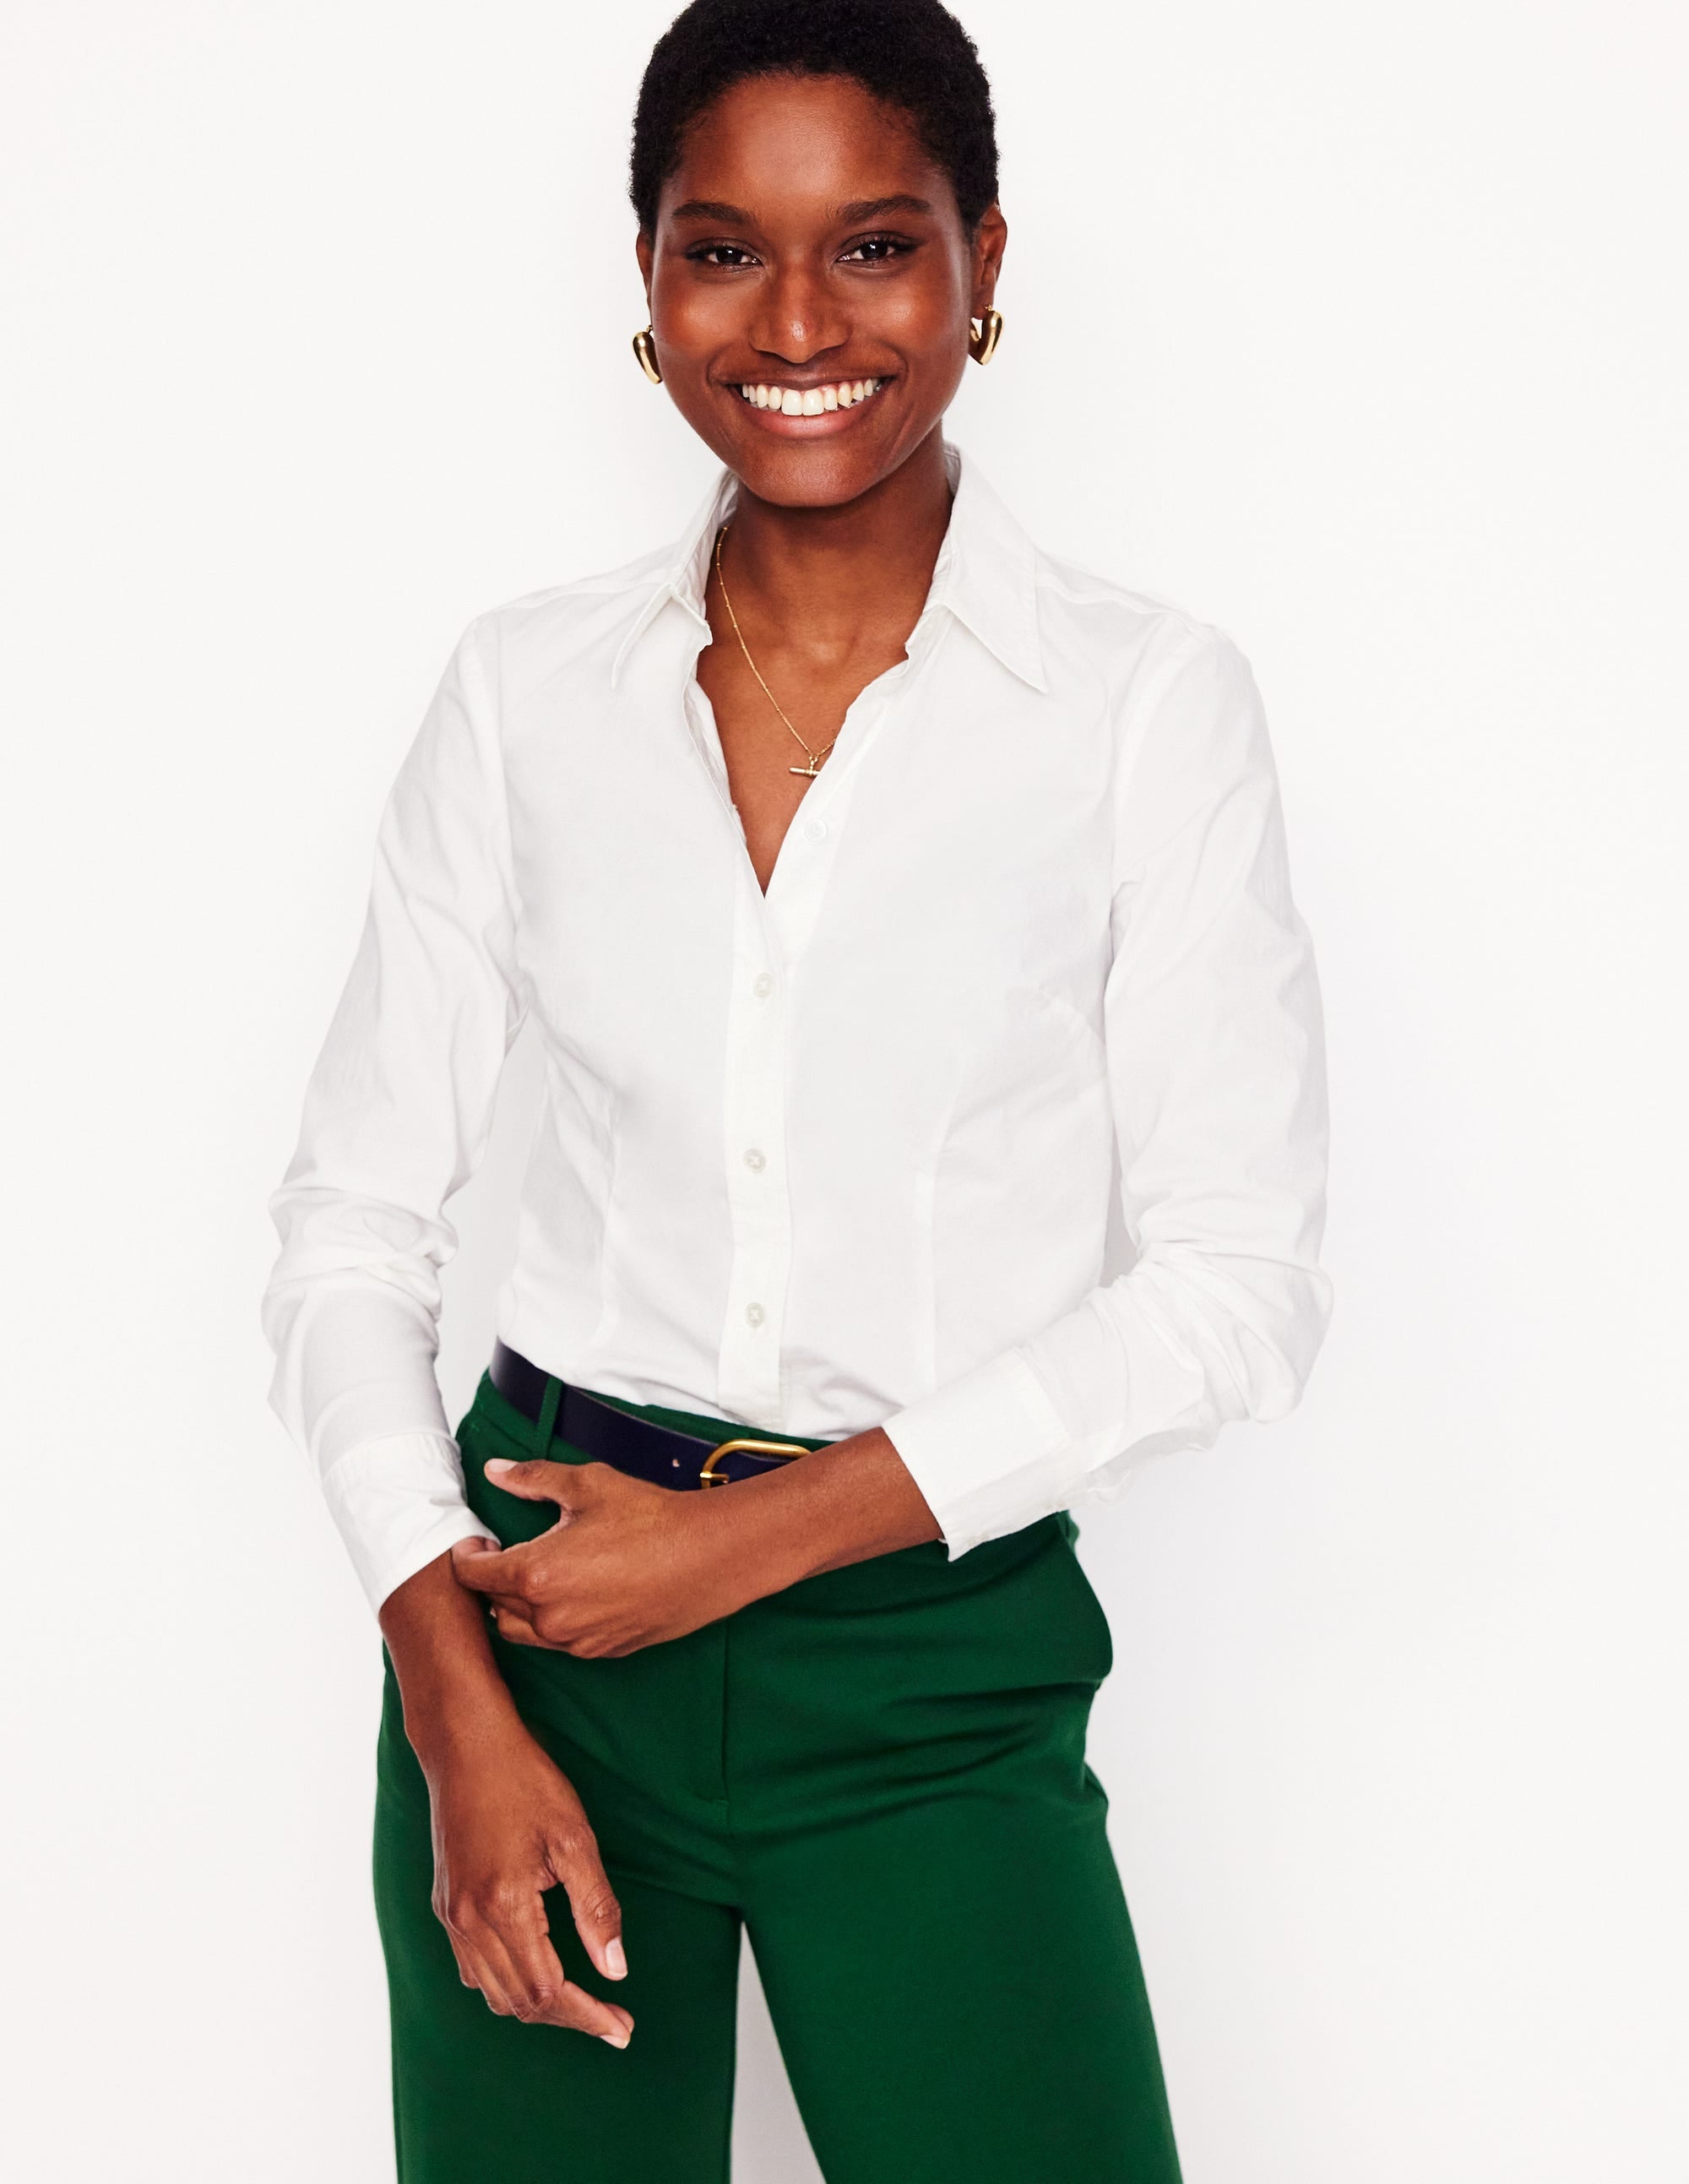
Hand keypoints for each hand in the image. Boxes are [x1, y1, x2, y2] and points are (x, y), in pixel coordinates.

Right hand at [426, 1711, 634, 2045]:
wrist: (467, 1746)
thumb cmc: (526, 1782)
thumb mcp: (575, 1839)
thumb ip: (596, 1908)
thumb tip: (616, 1969)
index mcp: (503, 1906)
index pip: (548, 1990)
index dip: (588, 2015)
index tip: (623, 2027)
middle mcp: (468, 1921)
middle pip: (519, 2001)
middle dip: (570, 2017)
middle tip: (615, 2021)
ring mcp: (451, 1915)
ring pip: (492, 1992)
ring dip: (538, 2005)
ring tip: (583, 2003)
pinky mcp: (445, 1904)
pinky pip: (472, 1968)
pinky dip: (506, 1983)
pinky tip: (536, 1971)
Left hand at [451, 1459, 752, 1655]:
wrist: (708, 1556)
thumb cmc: (651, 1518)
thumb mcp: (588, 1484)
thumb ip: (534, 1479)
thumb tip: (497, 1471)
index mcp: (535, 1573)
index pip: (473, 1575)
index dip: (466, 1555)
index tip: (477, 1541)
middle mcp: (548, 1616)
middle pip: (493, 1605)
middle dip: (493, 1578)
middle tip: (506, 1551)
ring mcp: (575, 1640)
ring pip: (522, 1631)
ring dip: (518, 1605)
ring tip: (539, 1573)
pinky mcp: (601, 1652)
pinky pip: (558, 1641)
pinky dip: (552, 1620)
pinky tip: (575, 1591)